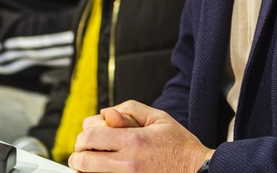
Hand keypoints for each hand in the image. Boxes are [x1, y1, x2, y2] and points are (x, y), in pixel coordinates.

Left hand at [68, 100, 212, 172]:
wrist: (198, 172)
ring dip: (84, 169)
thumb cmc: (180, 146)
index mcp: (133, 140)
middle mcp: (128, 162)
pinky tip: (100, 172)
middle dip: (79, 153)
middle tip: (83, 152)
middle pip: (84, 159)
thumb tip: (106, 112)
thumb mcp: (159, 118)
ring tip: (88, 164)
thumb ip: (130, 110)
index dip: (84, 134)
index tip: (88, 136)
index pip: (90, 136)